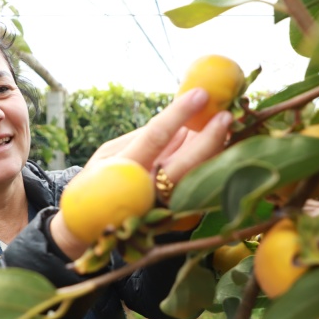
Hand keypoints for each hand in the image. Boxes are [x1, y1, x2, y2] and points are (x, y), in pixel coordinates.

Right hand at [50, 88, 230, 259]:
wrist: (92, 225)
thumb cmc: (100, 179)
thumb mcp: (110, 153)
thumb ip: (145, 137)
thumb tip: (182, 119)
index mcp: (123, 170)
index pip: (156, 137)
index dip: (179, 113)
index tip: (200, 93)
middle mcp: (146, 191)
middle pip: (186, 165)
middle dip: (210, 138)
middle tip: (225, 115)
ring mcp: (163, 208)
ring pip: (198, 179)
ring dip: (217, 152)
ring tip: (227, 129)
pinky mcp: (176, 217)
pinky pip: (200, 190)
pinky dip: (213, 167)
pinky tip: (221, 149)